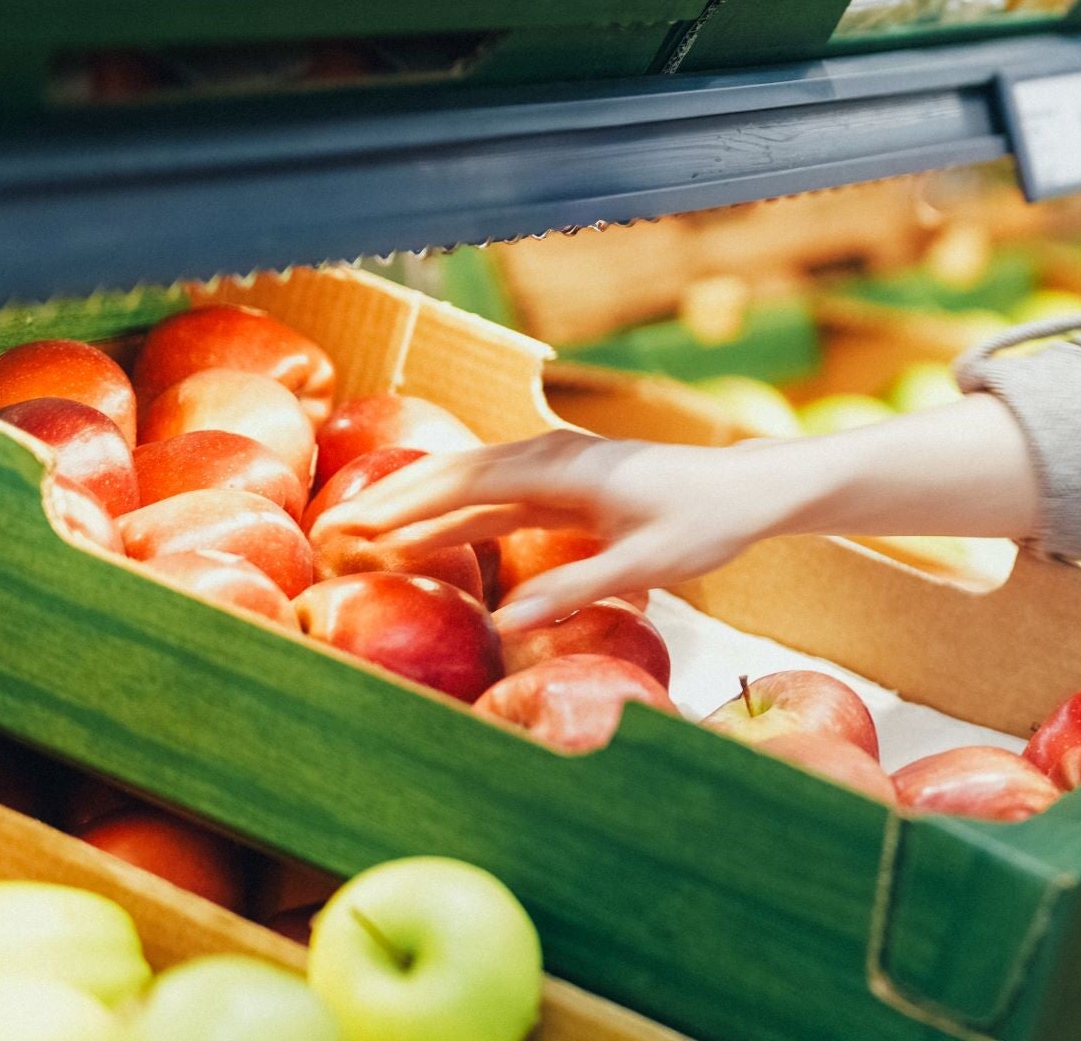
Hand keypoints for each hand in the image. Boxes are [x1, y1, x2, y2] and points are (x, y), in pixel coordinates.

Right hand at [316, 431, 814, 630]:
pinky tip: (428, 537)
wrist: (748, 488)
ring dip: (419, 507)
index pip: (464, 485)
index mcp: (562, 470)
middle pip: (455, 478)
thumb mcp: (645, 565)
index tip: (353, 527)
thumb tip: (507, 621)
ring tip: (363, 535)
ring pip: (472, 485)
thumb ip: (575, 589)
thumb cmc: (704, 523)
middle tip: (333, 531)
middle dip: (393, 502)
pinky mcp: (567, 484)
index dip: (404, 507)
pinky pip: (498, 497)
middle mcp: (551, 458)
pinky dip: (457, 514)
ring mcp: (557, 468)